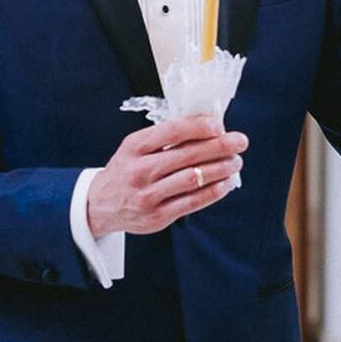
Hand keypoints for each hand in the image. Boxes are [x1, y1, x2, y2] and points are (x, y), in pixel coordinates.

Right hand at [87, 116, 246, 237]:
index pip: (171, 132)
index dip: (199, 127)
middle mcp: (139, 170)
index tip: (220, 125)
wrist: (100, 204)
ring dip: (221, 169)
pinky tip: (226, 182)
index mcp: (135, 146)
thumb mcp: (136, 146)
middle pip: (187, 155)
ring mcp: (148, 195)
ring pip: (193, 179)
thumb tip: (208, 125)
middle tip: (240, 142)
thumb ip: (167, 136)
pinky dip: (214, 191)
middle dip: (220, 147)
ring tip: (236, 162)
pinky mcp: (157, 216)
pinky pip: (193, 202)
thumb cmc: (127, 169)